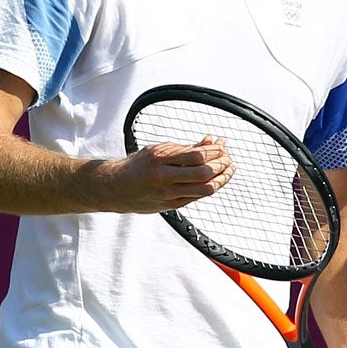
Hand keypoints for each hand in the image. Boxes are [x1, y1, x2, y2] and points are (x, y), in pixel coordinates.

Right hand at [96, 136, 234, 212]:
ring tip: (230, 169)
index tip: (223, 146)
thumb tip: (213, 141)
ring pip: (204, 189)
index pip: (196, 156)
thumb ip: (187, 148)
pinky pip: (197, 197)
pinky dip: (210, 187)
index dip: (215, 151)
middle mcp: (163, 178)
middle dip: (222, 165)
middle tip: (229, 158)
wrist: (116, 187)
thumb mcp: (160, 149)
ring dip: (222, 179)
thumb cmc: (141, 164)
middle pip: (203, 173)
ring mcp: (167, 194)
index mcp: (160, 158)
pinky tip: (217, 179)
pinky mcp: (171, 206)